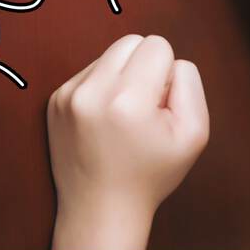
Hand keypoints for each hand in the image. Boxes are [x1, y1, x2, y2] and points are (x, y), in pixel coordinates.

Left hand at [48, 34, 209, 249]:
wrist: (100, 207)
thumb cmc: (152, 173)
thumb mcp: (195, 134)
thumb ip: (190, 84)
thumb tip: (169, 61)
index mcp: (129, 101)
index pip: (157, 45)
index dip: (168, 73)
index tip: (160, 106)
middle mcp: (92, 93)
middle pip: (131, 41)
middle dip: (144, 66)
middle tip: (145, 108)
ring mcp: (68, 95)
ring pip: (108, 55)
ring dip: (121, 76)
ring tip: (122, 117)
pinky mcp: (55, 100)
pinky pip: (89, 71)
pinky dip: (101, 88)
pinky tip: (104, 121)